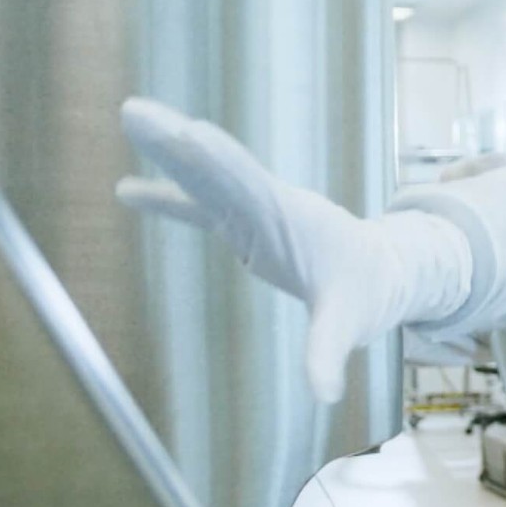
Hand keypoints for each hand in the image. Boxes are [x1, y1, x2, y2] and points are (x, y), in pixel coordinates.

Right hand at [116, 98, 470, 401]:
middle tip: (136, 112)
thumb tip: (326, 394)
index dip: (219, 164)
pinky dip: (165, 198)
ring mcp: (254, 213)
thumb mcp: (348, 324)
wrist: (381, 272)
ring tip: (131, 117)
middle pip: (218, 171)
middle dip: (179, 144)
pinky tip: (124, 190)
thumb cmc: (365, 294)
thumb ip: (329, 354)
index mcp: (292, 220)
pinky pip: (198, 207)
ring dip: (169, 152)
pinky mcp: (244, 225)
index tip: (190, 133)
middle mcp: (268, 207)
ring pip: (205, 178)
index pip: (250, 189)